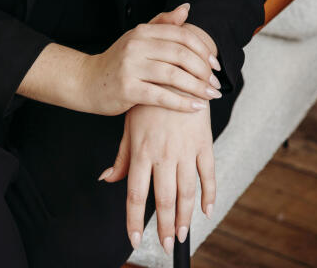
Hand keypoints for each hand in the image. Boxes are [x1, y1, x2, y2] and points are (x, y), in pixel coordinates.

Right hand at [82, 3, 221, 115]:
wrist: (87, 81)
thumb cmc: (118, 61)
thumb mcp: (138, 37)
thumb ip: (162, 23)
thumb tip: (186, 8)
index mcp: (142, 31)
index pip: (182, 35)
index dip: (203, 50)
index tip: (215, 65)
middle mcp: (136, 45)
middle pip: (180, 54)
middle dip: (204, 70)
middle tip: (216, 84)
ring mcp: (130, 67)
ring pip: (173, 76)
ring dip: (198, 88)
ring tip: (211, 96)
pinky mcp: (127, 89)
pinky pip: (161, 96)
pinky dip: (182, 103)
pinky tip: (196, 108)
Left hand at [98, 97, 215, 255]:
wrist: (174, 71)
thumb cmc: (147, 100)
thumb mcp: (129, 125)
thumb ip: (121, 156)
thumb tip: (106, 179)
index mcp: (141, 149)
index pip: (136, 193)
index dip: (134, 219)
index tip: (134, 240)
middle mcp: (163, 153)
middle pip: (164, 199)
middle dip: (165, 226)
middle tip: (166, 245)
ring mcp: (185, 148)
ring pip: (186, 192)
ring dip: (185, 217)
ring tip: (182, 234)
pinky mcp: (203, 142)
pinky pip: (208, 174)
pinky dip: (209, 194)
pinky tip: (206, 210)